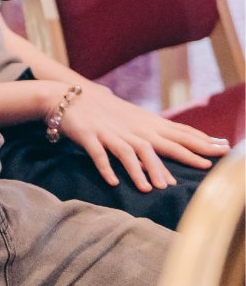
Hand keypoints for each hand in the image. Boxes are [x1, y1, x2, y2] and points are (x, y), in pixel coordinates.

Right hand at [54, 83, 230, 191]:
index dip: (199, 141)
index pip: (175, 133)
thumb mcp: (125, 120)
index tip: (222, 149)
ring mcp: (108, 132)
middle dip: (184, 154)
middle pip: (159, 143)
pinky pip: (98, 153)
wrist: (64, 98)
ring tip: (151, 188)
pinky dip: (105, 167)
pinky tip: (112, 181)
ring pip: (129, 151)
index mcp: (140, 125)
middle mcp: (129, 128)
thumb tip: (161, 153)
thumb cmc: (97, 112)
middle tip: (205, 166)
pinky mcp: (89, 136)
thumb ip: (144, 133)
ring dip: (141, 169)